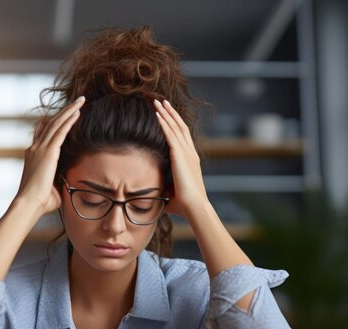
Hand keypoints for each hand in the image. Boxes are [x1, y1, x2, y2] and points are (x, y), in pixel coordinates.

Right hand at [15, 96, 84, 214]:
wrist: (30, 204)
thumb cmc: (41, 201)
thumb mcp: (51, 186)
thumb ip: (59, 179)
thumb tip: (68, 181)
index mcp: (33, 155)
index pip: (43, 133)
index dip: (53, 121)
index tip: (62, 114)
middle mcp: (35, 148)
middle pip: (51, 123)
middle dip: (64, 111)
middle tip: (76, 101)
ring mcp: (40, 149)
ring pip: (56, 123)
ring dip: (69, 111)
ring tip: (81, 101)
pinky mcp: (48, 152)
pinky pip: (60, 132)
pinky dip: (69, 120)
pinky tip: (77, 113)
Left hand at [154, 99, 208, 219]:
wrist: (194, 207)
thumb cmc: (183, 205)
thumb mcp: (171, 191)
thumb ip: (164, 187)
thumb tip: (154, 191)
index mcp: (190, 160)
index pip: (182, 136)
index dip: (175, 123)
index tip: (167, 114)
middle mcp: (190, 153)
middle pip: (180, 127)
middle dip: (171, 113)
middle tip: (162, 101)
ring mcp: (186, 153)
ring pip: (175, 127)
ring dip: (166, 113)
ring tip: (158, 102)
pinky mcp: (180, 156)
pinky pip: (170, 135)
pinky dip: (164, 123)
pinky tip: (157, 114)